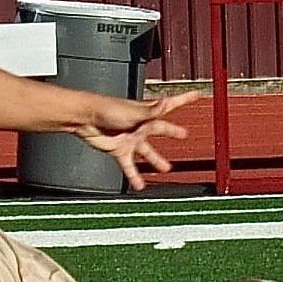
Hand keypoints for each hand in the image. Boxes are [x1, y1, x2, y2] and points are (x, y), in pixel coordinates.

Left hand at [76, 91, 199, 190]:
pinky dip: (134, 176)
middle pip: (161, 130)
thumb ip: (151, 110)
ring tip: (166, 169)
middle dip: (172, 131)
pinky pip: (129, 166)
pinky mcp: (119, 150)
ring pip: (147, 152)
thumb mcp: (133, 111)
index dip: (184, 99)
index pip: (170, 105)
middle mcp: (140, 126)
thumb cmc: (106, 109)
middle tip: (183, 134)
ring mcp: (130, 139)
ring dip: (156, 160)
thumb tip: (167, 102)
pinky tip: (140, 186)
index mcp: (147, 114)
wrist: (85, 119)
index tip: (197, 95)